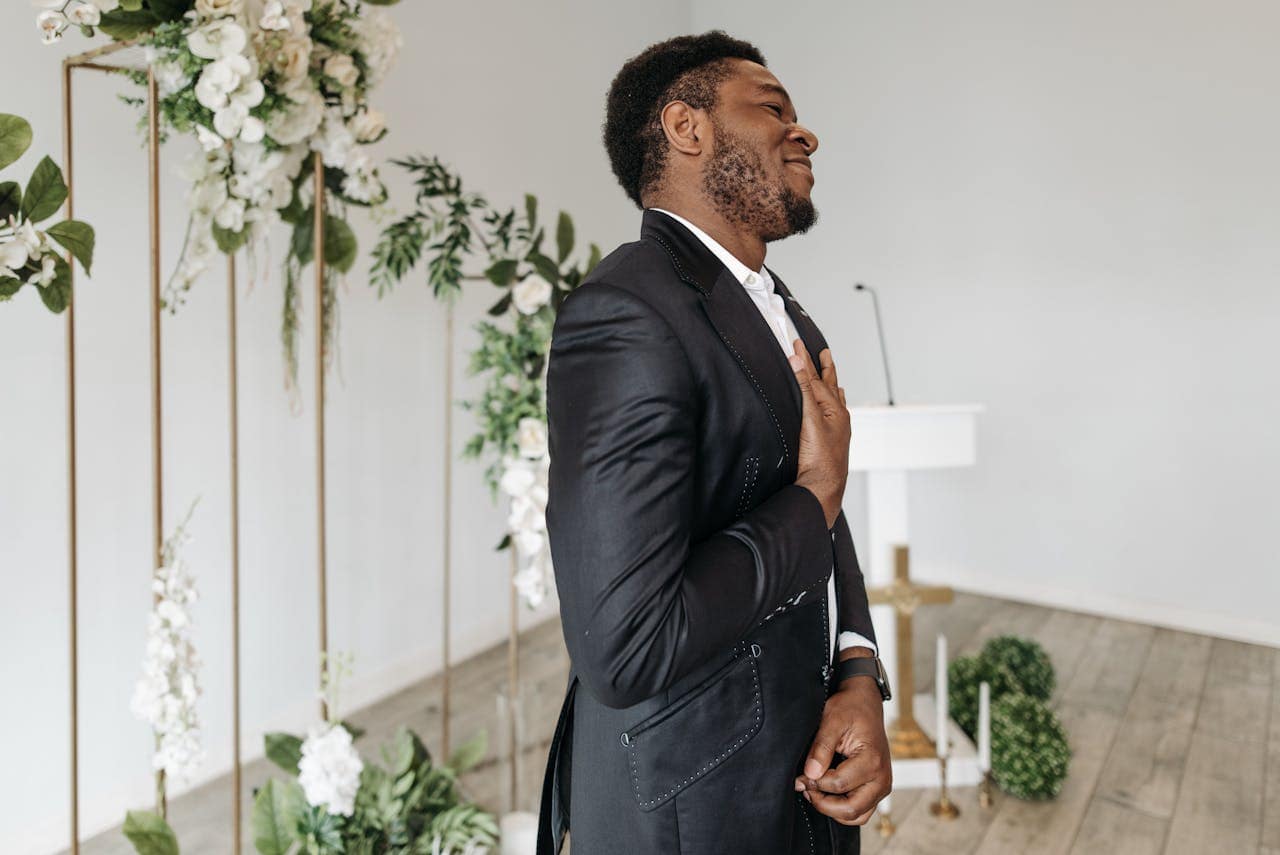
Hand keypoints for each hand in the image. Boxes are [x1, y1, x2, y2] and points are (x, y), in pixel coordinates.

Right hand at [787, 340, 849, 528]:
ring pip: (832, 400)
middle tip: (822, 351)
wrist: (821, 490)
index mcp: (835, 410)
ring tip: (830, 372)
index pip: (816, 378)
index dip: (804, 360)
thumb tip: (797, 363)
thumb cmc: (820, 461)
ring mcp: (834, 430)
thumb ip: (804, 389)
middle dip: (823, 367)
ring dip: (828, 384)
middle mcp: (837, 418)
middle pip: (829, 386)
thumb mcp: (810, 420)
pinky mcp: (826, 441)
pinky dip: (829, 404)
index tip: (795, 343)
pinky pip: (830, 415)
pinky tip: (830, 406)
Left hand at [792, 670, 891, 825]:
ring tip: (814, 790)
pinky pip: (861, 812)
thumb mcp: (831, 721)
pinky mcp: (877, 789)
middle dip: (823, 803)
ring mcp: (881, 786)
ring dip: (832, 810)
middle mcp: (882, 778)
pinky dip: (842, 809)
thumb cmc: (850, 709)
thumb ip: (820, 748)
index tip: (800, 774)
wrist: (865, 704)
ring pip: (857, 816)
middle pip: (850, 809)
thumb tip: (810, 775)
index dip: (814, 782)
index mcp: (872, 760)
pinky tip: (826, 792)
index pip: (838, 785)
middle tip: (805, 787)